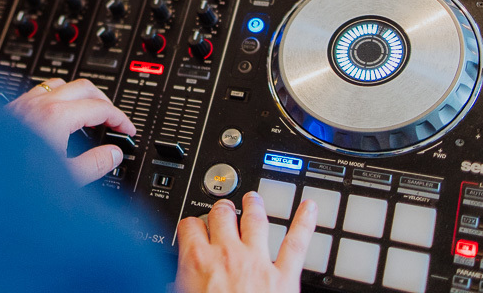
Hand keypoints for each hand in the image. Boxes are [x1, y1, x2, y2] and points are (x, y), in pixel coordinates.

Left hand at [6, 78, 136, 184]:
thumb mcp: (65, 180)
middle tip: (114, 120)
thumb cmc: (12, 183)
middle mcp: (38, 103)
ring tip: (90, 115)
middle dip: (104, 101)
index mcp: (55, 116)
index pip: (99, 107)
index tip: (127, 130)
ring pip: (61, 84)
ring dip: (81, 95)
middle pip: (84, 86)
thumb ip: (94, 164)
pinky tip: (61, 117)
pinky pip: (42, 91)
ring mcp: (23, 103)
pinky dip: (60, 97)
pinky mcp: (12, 109)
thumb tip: (112, 153)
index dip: (119, 118)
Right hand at [175, 192, 317, 292]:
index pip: (190, 226)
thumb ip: (179, 287)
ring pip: (256, 220)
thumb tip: (173, 284)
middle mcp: (228, 254)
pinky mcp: (285, 276)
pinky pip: (296, 243)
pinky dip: (304, 223)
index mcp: (197, 261)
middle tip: (223, 209)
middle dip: (221, 209)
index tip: (193, 228)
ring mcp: (258, 261)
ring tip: (254, 198)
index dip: (191, 225)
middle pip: (222, 215)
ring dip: (254, 205)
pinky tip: (309, 208)